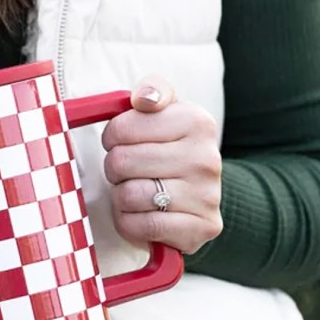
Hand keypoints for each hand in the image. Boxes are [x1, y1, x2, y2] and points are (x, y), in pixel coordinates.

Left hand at [101, 75, 222, 254]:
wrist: (201, 195)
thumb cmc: (170, 149)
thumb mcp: (165, 113)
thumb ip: (153, 91)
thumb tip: (144, 98)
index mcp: (197, 121)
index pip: (123, 127)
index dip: (112, 137)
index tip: (121, 142)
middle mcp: (207, 158)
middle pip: (121, 162)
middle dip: (115, 169)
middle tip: (129, 171)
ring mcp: (207, 195)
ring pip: (129, 196)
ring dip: (121, 198)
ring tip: (137, 192)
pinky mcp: (201, 228)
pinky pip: (140, 226)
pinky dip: (130, 223)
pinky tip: (143, 215)